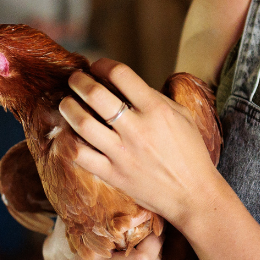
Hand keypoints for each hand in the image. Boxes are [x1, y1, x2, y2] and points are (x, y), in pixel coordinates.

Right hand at [42, 217, 162, 259]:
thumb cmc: (75, 231)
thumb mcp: (86, 218)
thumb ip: (108, 210)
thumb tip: (141, 201)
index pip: (142, 259)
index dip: (155, 236)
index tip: (154, 219)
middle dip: (158, 251)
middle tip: (154, 233)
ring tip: (148, 246)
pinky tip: (135, 258)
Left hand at [57, 58, 222, 226]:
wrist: (193, 195)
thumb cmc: (190, 153)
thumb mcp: (181, 116)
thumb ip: (154, 97)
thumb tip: (125, 85)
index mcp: (156, 110)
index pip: (121, 75)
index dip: (103, 65)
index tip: (97, 67)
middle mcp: (137, 129)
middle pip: (95, 95)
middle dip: (79, 81)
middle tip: (75, 79)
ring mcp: (123, 153)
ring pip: (82, 123)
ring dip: (68, 108)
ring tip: (66, 103)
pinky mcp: (113, 175)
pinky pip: (81, 155)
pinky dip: (69, 141)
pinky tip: (69, 134)